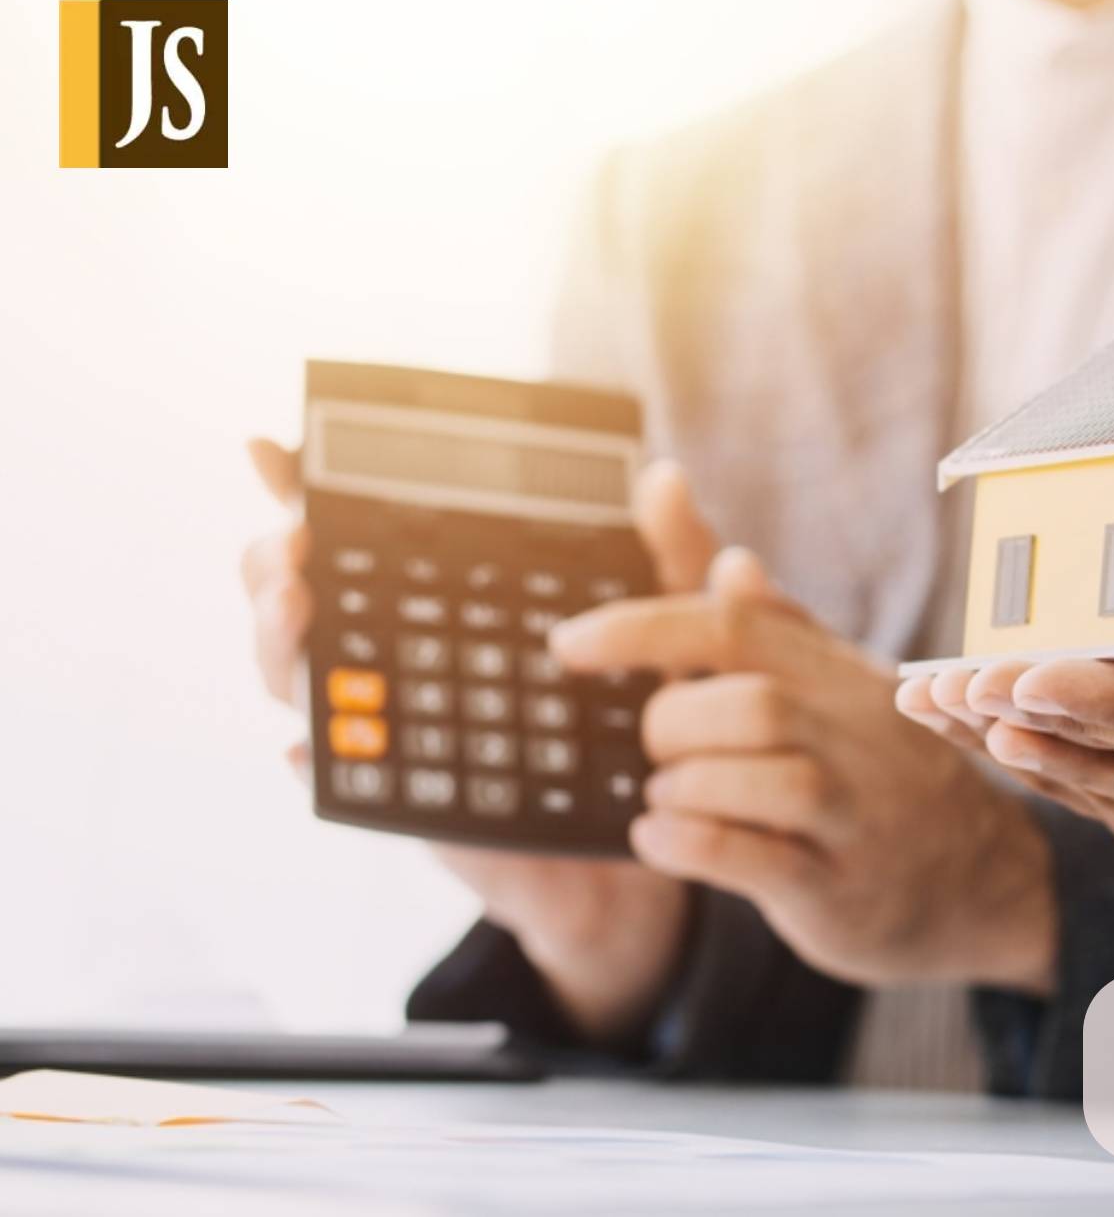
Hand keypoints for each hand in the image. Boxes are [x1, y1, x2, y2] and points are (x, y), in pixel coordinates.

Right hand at [240, 443, 703, 1042]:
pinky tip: (299, 747)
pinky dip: (311, 760)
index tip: (269, 450)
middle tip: (294, 546)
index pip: (360, 530)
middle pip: (301, 598)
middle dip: (273, 563)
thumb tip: (664, 477)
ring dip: (278, 645)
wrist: (658, 831)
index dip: (303, 488)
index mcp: (450, 597)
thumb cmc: (651, 715)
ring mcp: (399, 724)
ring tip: (296, 608)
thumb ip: (672, 553)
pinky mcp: (412, 797)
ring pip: (300, 681)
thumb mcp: (676, 627)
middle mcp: (405, 654)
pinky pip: (342, 782)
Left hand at [549, 546, 1056, 994]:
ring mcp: (853, 813)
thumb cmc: (883, 773)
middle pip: (744, 703)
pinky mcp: (838, 889)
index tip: (567, 644)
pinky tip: (661, 840)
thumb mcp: (836, 687)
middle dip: (670, 725)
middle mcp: (855, 734)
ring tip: (668, 796)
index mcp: (839, 673)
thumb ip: (766, 620)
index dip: (641, 629)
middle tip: (659, 750)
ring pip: (754, 778)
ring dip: (681, 787)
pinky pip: (753, 859)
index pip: (734, 625)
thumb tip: (715, 545)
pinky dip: (687, 844)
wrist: (984, 880)